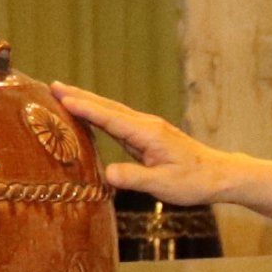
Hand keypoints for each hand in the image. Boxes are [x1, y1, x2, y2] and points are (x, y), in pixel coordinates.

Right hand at [47, 82, 248, 207]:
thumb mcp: (163, 185)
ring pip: (111, 111)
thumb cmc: (193, 181)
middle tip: (52, 85)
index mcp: (148, 134)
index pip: (110, 119)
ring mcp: (147, 128)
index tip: (62, 98)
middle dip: (80, 96)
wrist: (218, 174)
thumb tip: (106, 173)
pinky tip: (89, 114)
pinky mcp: (147, 135)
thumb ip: (134, 178)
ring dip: (87, 101)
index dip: (85, 109)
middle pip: (107, 107)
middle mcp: (146, 125)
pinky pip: (117, 120)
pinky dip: (99, 113)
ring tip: (62, 93)